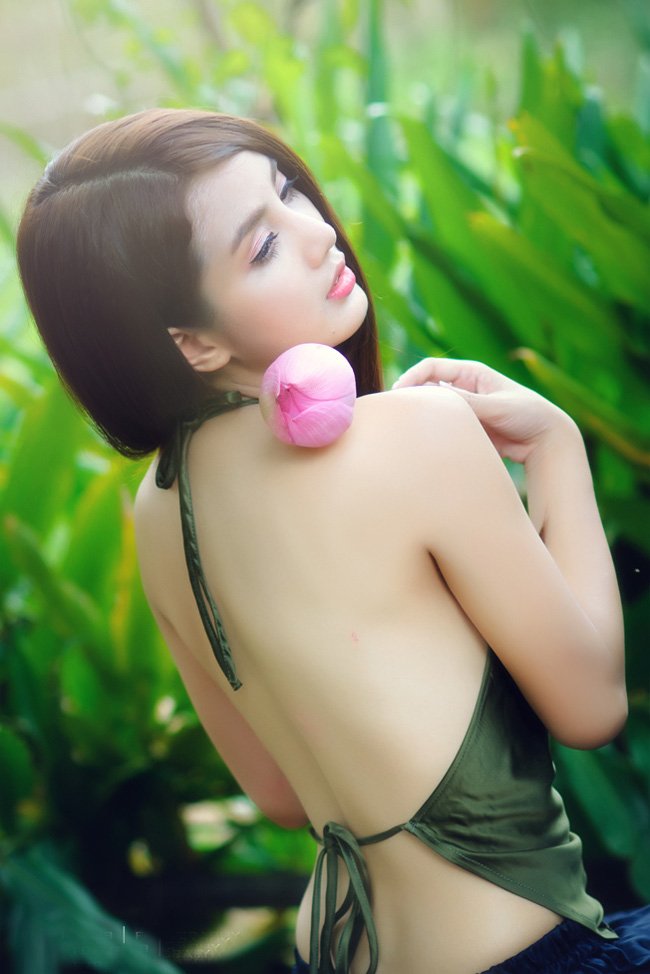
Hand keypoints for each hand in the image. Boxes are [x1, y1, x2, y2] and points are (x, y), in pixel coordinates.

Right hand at [393, 357, 573, 463]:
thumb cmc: (527, 414)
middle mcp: (464, 389)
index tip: (398, 394)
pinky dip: (433, 433)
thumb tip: (435, 401)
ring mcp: (465, 410)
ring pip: (433, 410)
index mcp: (472, 373)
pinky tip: (426, 444)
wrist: (547, 439)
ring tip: (407, 430)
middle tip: (394, 414)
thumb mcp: (495, 406)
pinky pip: (443, 429)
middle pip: (427, 388)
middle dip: (411, 398)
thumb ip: (467, 403)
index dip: (411, 378)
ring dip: (422, 418)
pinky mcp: (468, 428)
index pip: (431, 368)